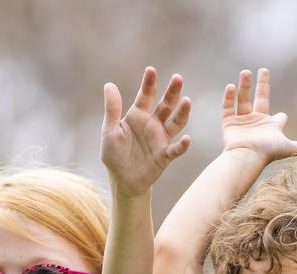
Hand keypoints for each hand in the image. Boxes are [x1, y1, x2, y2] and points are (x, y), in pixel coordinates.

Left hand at [100, 67, 190, 196]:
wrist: (122, 180)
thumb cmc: (114, 155)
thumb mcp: (110, 130)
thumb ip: (112, 109)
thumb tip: (109, 84)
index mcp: (138, 115)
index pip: (146, 95)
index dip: (149, 83)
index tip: (151, 70)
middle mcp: (152, 124)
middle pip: (166, 104)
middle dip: (172, 92)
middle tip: (177, 78)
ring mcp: (160, 139)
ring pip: (175, 123)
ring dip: (182, 112)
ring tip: (187, 101)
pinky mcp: (164, 155)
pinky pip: (175, 149)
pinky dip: (182, 145)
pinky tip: (187, 139)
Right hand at [221, 68, 296, 161]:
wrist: (246, 157)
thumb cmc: (266, 151)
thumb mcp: (287, 147)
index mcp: (270, 127)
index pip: (278, 118)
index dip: (281, 117)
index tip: (282, 116)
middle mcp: (257, 123)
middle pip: (259, 99)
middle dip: (261, 85)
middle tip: (263, 70)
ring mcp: (242, 123)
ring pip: (242, 100)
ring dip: (244, 85)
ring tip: (246, 71)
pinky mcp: (229, 124)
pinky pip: (227, 108)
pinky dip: (228, 98)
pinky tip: (231, 86)